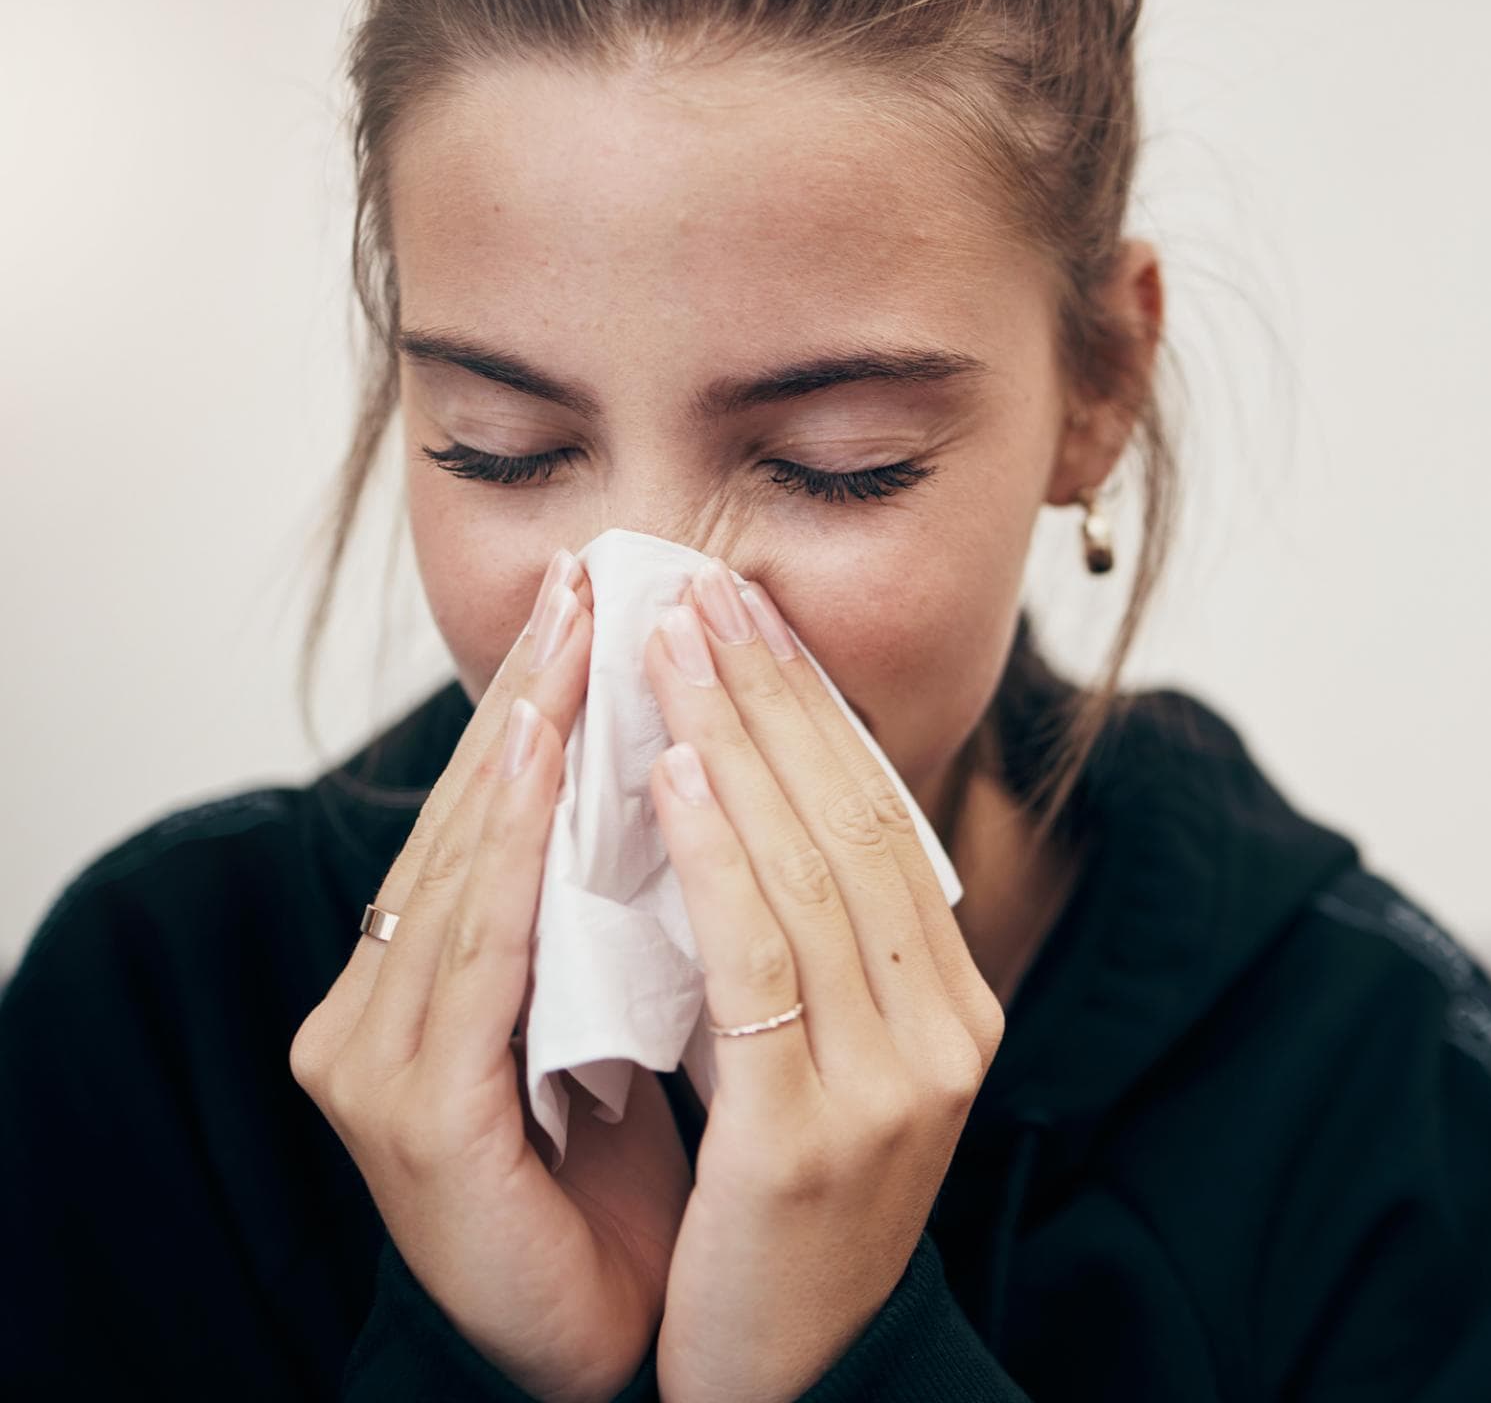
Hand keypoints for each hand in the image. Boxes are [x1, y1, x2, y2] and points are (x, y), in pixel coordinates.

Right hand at [290, 550, 692, 1402]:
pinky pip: (470, 957)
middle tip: (587, 579)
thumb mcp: (631, 1020)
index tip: (599, 601)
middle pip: (468, 824)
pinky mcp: (410, 1110)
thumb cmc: (631, 1182)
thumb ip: (622, 918)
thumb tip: (697, 783)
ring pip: (462, 868)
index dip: (544, 709)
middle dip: (533, 696)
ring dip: (520, 746)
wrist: (618, 1344)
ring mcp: (379, 1058)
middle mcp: (383, 1005)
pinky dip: (509, 852)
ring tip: (569, 640)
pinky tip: (539, 764)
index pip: (496, 823)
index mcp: (434, 983)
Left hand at [639, 558, 1005, 1402]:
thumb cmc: (784, 1218)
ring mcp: (893, 1082)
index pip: (881, 823)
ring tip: (672, 646)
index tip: (752, 619)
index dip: (814, 712)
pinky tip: (674, 776)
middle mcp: (945, 1028)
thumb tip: (737, 812)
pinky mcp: (813, 1133)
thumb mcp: (822, 1066)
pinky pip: (763, 962)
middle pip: (854, 821)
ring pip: (810, 870)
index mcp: (954, 1004)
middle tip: (704, 589)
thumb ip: (811, 955)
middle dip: (775, 694)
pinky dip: (719, 857)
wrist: (797, 1385)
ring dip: (737, 742)